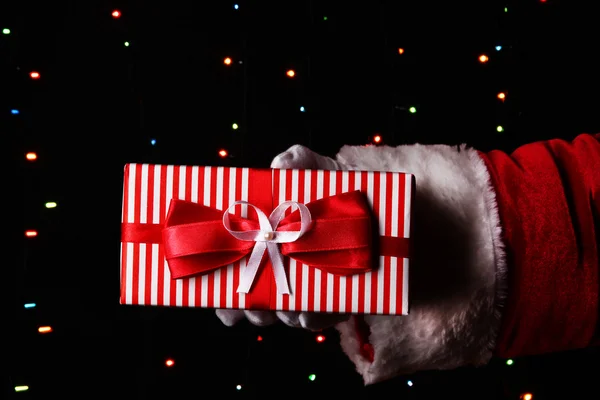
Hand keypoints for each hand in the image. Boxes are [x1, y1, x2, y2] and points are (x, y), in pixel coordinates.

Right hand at [216, 145, 349, 329]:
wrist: (366, 202)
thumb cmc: (325, 186)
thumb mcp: (311, 168)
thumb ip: (295, 160)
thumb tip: (281, 163)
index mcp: (262, 248)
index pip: (234, 281)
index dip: (225, 298)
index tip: (223, 303)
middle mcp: (281, 274)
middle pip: (258, 307)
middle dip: (254, 312)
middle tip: (256, 308)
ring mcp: (308, 289)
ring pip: (289, 316)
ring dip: (286, 316)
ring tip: (292, 311)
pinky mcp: (337, 299)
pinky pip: (324, 317)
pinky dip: (316, 318)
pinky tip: (314, 314)